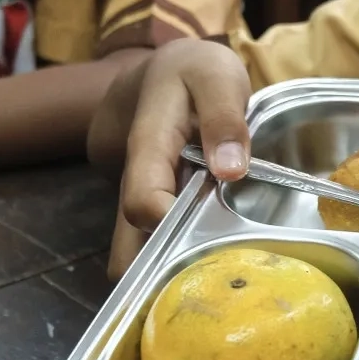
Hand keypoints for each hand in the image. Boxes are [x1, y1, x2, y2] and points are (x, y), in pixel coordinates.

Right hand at [112, 39, 252, 275]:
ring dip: (172, 277)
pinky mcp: (157, 212)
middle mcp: (137, 183)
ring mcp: (145, 202)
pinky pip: (159, 249)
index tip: (210, 239)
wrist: (163, 71)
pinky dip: (183, 265)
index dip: (168, 228)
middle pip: (129, 250)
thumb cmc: (192, 72)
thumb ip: (223, 116)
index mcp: (148, 148)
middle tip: (216, 288)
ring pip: (141, 257)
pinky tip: (220, 267)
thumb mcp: (214, 76)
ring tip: (224, 284)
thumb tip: (230, 170)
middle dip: (161, 279)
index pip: (141, 202)